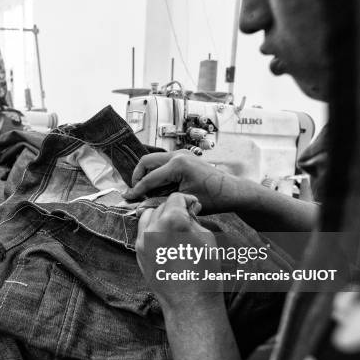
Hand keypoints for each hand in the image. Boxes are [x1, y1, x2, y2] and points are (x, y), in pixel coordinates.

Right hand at [123, 150, 245, 213]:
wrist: (231, 191)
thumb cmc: (213, 198)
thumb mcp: (183, 201)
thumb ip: (159, 201)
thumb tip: (140, 205)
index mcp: (178, 165)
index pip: (149, 178)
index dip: (137, 190)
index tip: (127, 197)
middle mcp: (178, 155)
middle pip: (147, 161)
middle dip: (138, 176)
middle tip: (135, 191)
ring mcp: (182, 153)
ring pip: (154, 160)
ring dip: (147, 173)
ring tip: (145, 190)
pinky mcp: (184, 157)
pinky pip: (163, 162)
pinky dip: (157, 172)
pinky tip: (158, 186)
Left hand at [135, 193, 221, 310]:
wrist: (190, 301)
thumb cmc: (204, 270)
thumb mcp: (207, 238)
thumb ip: (194, 219)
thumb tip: (188, 210)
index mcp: (173, 220)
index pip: (176, 198)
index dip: (186, 200)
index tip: (193, 206)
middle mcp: (154, 227)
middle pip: (162, 206)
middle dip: (174, 209)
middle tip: (186, 218)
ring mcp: (143, 240)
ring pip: (148, 216)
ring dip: (160, 217)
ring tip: (173, 227)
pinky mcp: (138, 252)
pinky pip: (142, 232)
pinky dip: (152, 230)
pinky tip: (164, 239)